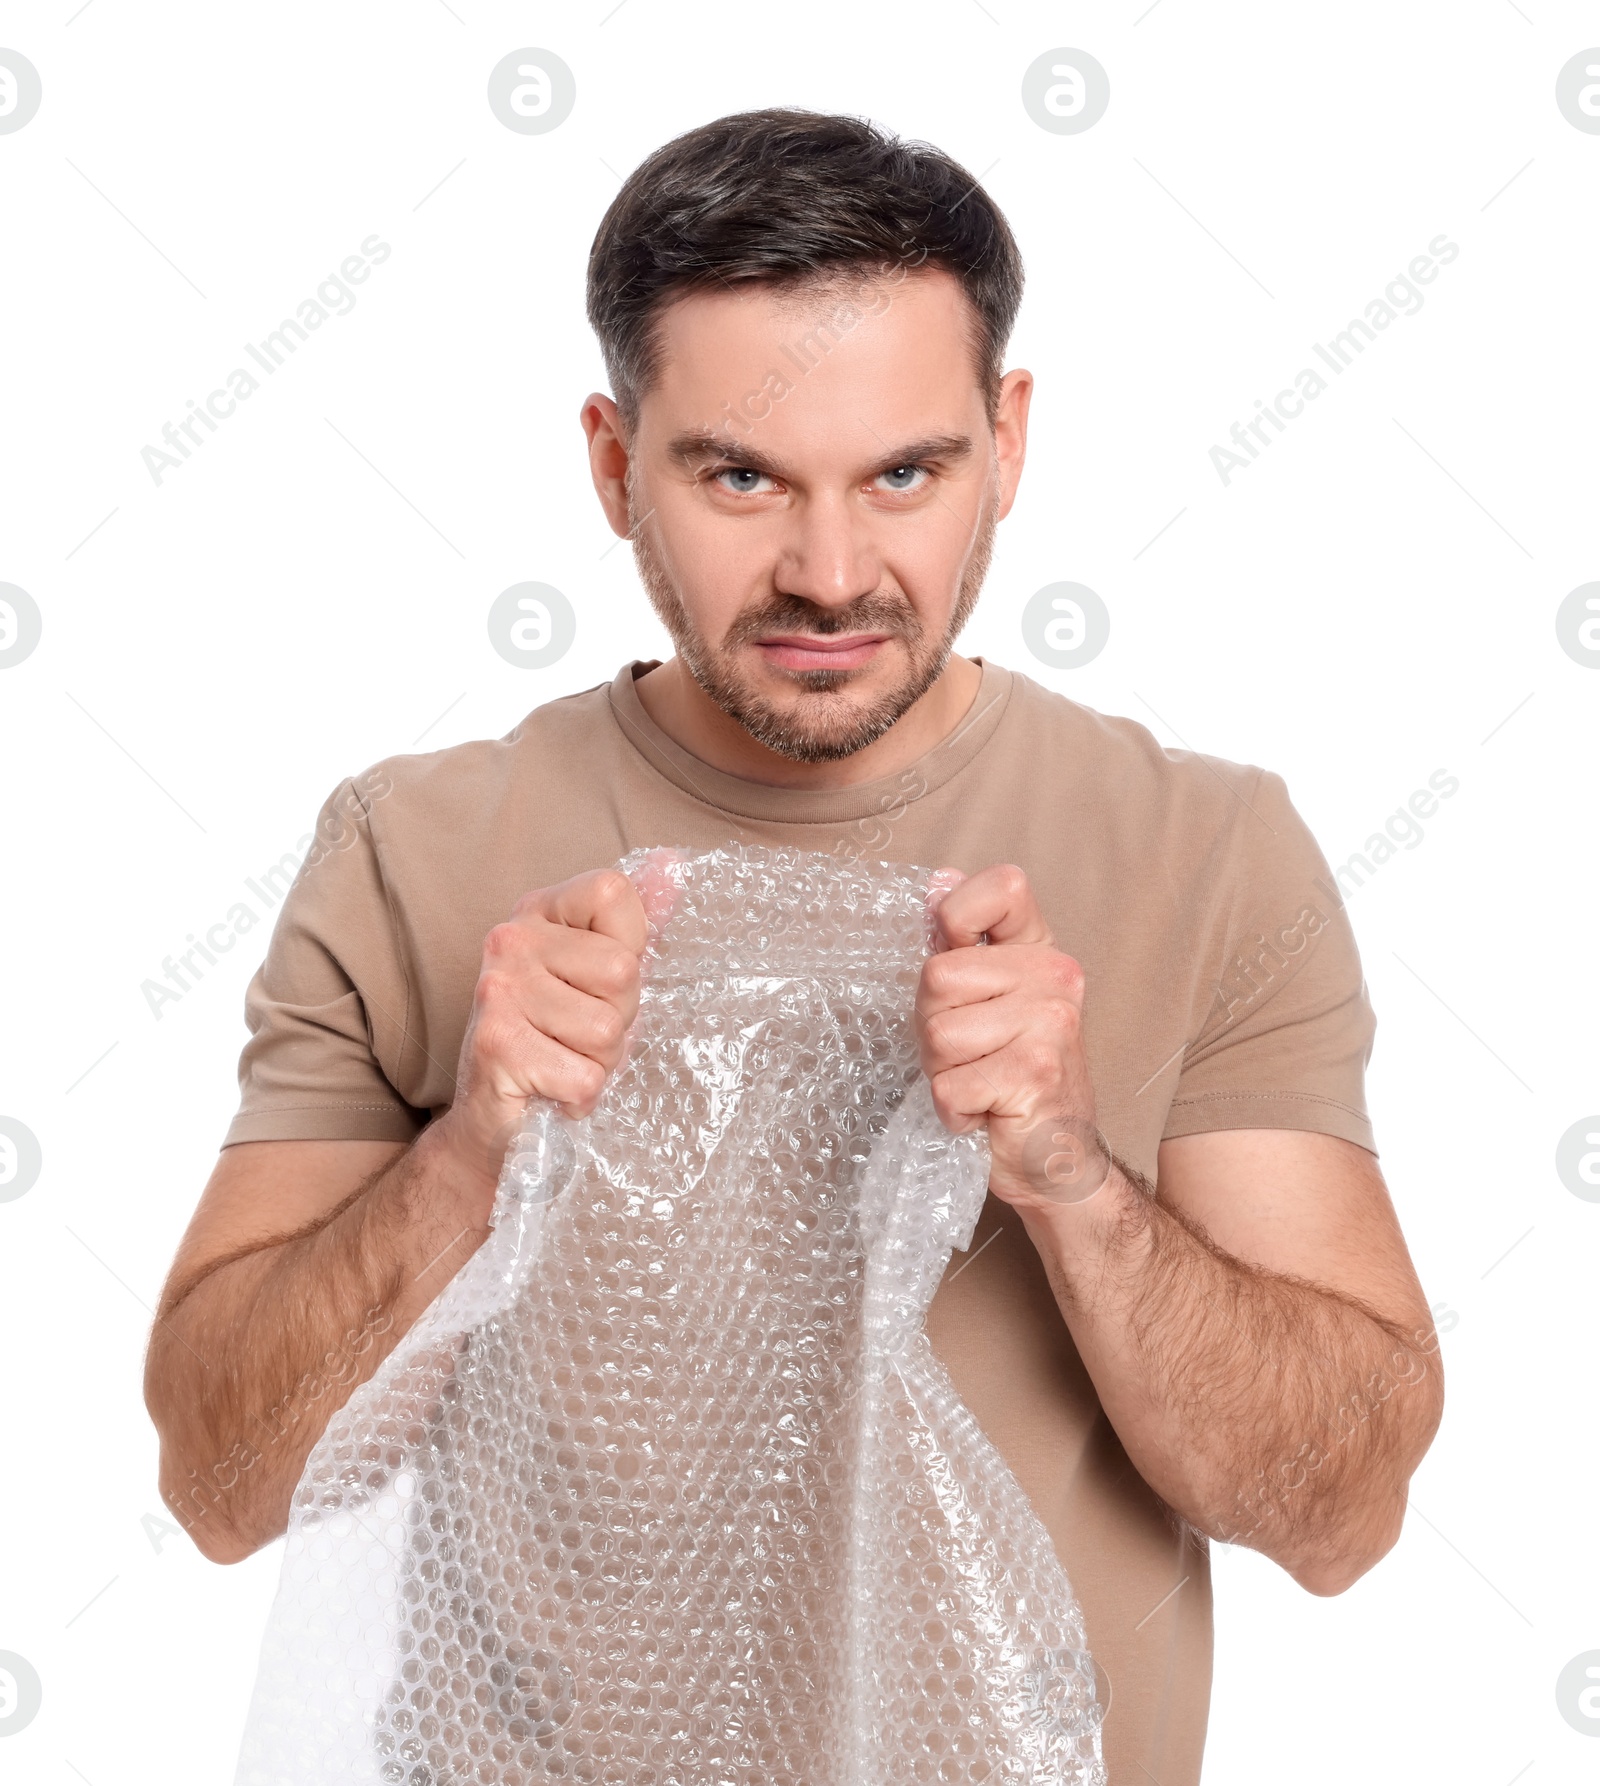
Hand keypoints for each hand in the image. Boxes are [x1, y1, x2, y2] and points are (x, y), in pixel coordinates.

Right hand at [429, 861, 675, 1196]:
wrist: (493, 1120)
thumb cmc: (557, 1041)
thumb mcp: (601, 976)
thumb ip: (638, 920)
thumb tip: (675, 861)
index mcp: (539, 911)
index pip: (615, 894)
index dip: (629, 949)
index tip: (596, 981)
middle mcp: (511, 939)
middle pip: (622, 971)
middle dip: (617, 1018)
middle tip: (578, 1036)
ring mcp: (498, 989)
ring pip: (606, 1029)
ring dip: (598, 1062)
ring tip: (563, 1063)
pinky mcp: (497, 1044)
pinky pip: (585, 1075)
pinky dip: (580, 1096)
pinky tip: (550, 1090)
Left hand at [915, 864, 1109, 1214]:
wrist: (1055, 1160)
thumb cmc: (1007, 1078)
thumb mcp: (980, 1003)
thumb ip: (959, 945)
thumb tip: (939, 880)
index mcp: (1040, 951)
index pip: (1004, 886)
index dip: (957, 918)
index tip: (959, 961)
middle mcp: (1057, 977)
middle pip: (937, 976)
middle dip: (933, 1026)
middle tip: (969, 1055)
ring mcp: (1052, 1023)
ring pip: (938, 1034)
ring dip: (943, 1073)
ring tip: (979, 1083)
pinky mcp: (1037, 1072)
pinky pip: (950, 1086)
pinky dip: (954, 1110)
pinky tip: (985, 1113)